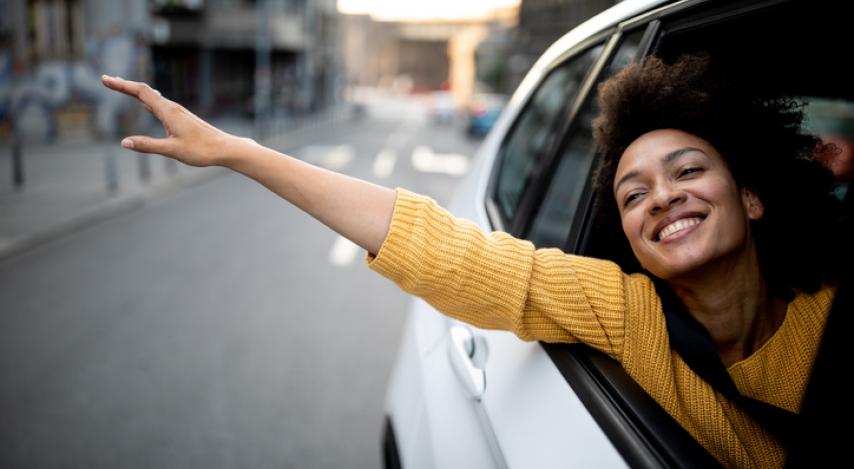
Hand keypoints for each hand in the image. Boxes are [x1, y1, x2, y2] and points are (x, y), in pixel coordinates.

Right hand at [101, 75, 242, 166]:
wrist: (225, 148)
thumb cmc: (202, 150)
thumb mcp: (172, 150)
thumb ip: (148, 145)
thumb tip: (124, 142)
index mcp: (168, 111)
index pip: (140, 93)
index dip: (122, 85)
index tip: (105, 79)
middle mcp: (172, 108)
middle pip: (144, 92)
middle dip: (125, 86)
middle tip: (106, 80)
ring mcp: (178, 112)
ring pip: (153, 98)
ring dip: (135, 92)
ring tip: (122, 87)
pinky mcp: (182, 118)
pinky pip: (160, 105)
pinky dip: (147, 101)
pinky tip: (146, 104)